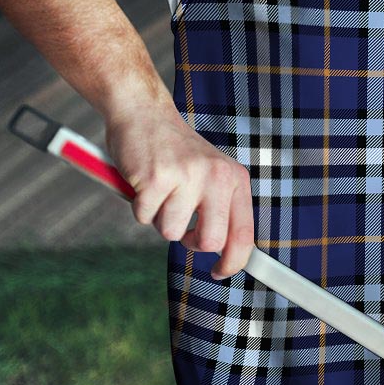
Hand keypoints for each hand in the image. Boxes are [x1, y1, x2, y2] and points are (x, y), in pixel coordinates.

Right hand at [105, 105, 253, 279]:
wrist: (144, 112)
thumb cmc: (175, 151)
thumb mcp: (211, 174)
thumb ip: (221, 208)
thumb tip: (226, 254)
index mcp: (234, 178)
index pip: (244, 233)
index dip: (234, 262)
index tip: (220, 272)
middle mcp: (216, 176)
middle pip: (210, 241)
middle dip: (190, 242)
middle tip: (181, 225)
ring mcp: (187, 176)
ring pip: (171, 232)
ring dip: (159, 218)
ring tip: (160, 190)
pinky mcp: (156, 178)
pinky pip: (144, 217)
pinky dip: (139, 206)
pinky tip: (144, 182)